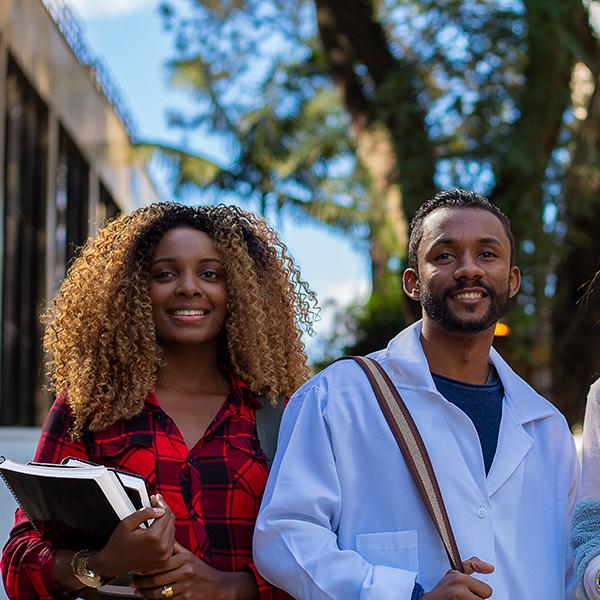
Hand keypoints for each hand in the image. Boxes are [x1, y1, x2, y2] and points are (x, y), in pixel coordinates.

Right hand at [88, 494, 175, 577]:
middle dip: (163, 511)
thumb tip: (159, 509)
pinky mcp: (164, 560)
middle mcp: (162, 547)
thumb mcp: (127, 523)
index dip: (161, 503)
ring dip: (165, 523)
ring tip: (154, 520)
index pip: (166, 513)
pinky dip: (166, 534)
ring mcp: (164, 555)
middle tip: (155, 507)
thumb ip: (144, 513)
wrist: (113, 563)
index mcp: (153, 537)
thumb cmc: (118, 544)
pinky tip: (156, 531)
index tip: (155, 499)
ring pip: (172, 530)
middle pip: (171, 521)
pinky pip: (171, 541)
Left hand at [133, 542, 258, 599]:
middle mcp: (185, 570)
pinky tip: (148, 598)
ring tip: (138, 590)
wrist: (218, 586)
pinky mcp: (186, 597)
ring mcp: (185, 585)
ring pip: (159, 591)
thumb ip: (176, 549)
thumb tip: (163, 538)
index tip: (138, 565)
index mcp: (185, 558)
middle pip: (158, 577)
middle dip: (142, 580)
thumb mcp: (190, 556)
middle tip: (133, 580)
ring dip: (145, 592)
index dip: (147, 565)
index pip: (160, 562)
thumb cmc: (202, 571)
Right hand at [422, 556, 493, 598]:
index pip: (487, 590)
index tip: (468, 591)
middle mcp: (459, 591)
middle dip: (476, 599)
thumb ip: (472, 566)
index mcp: (460, 578)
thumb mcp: (455, 573)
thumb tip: (490, 568)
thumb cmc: (443, 590)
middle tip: (464, 597)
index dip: (479, 592)